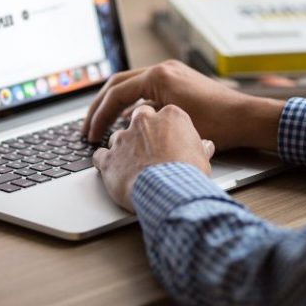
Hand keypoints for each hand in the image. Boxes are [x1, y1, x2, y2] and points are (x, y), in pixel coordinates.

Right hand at [84, 60, 284, 151]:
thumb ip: (144, 121)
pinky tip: (128, 124)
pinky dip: (133, 105)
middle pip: (118, 84)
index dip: (99, 116)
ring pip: (131, 86)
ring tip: (102, 127)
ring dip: (115, 105)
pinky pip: (146, 90)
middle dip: (100, 107)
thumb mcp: (173, 124)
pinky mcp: (178, 81)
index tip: (91, 135)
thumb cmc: (218, 124)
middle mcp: (163, 69)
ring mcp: (171, 73)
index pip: (116, 93)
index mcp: (159, 76)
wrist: (247, 118)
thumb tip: (122, 128)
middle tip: (87, 128)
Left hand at [93, 104, 214, 211]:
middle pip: (138, 119)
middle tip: (148, 147)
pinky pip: (100, 156)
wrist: (170, 191)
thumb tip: (205, 146)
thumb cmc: (188, 174)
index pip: (162, 114)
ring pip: (118, 137)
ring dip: (123, 149)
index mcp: (170, 116)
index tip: (165, 138)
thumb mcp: (202, 158)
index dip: (163, 128)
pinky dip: (104, 162)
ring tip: (132, 165)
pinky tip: (112, 171)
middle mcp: (144, 122)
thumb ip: (199, 147)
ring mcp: (124, 138)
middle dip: (141, 131)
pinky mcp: (109, 157)